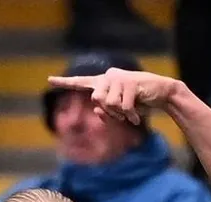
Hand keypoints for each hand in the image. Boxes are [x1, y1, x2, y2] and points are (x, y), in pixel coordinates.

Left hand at [47, 68, 181, 124]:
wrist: (162, 94)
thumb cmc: (140, 102)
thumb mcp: (121, 111)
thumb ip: (106, 112)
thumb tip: (96, 109)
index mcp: (104, 82)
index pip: (81, 82)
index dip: (65, 83)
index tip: (49, 81)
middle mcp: (108, 76)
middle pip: (96, 99)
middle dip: (110, 112)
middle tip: (123, 115)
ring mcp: (119, 78)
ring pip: (109, 104)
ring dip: (121, 114)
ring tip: (132, 112)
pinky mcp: (131, 82)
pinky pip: (124, 106)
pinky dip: (131, 115)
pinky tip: (138, 115)